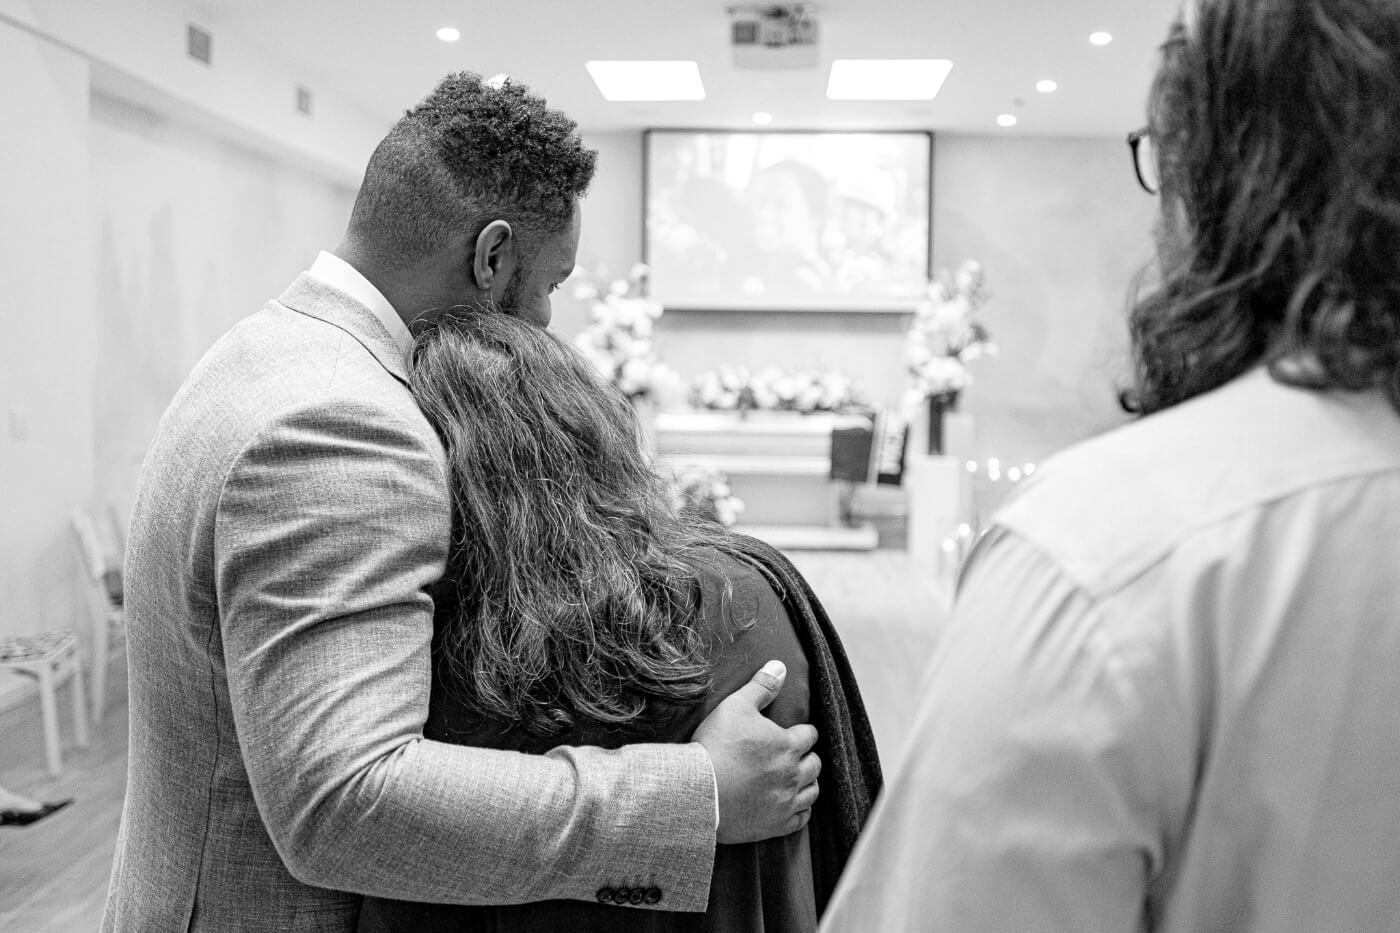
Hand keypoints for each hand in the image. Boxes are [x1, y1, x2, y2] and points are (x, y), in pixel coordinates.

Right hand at [693, 660, 820, 843]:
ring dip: (807, 783)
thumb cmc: (716, 745)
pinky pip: (801, 819)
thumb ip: (762, 686)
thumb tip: (780, 666)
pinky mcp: (776, 825)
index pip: (810, 734)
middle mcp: (793, 774)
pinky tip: (791, 805)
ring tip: (795, 778)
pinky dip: (800, 811)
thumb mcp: (736, 706)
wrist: (699, 791)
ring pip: (812, 792)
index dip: (802, 732)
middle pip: (815, 764)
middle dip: (807, 757)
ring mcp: (786, 802)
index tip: (794, 733)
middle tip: (794, 755)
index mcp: (788, 745)